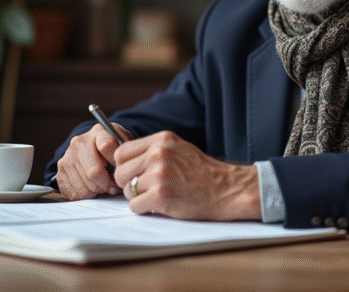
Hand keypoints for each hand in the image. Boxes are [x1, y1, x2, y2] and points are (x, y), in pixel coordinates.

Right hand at [56, 122, 133, 199]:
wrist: (94, 148)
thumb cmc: (113, 149)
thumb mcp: (125, 144)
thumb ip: (127, 155)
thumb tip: (125, 173)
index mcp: (98, 132)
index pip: (107, 146)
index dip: (116, 164)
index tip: (121, 171)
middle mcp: (79, 142)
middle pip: (94, 171)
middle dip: (107, 184)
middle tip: (114, 187)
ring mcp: (67, 156)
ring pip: (84, 185)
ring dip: (97, 191)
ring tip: (103, 186)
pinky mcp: (60, 171)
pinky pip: (74, 193)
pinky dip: (86, 196)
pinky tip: (92, 188)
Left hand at [113, 131, 260, 221]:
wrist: (228, 189)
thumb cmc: (203, 172)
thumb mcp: (179, 149)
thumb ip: (153, 150)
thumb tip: (124, 160)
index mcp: (162, 140)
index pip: (121, 152)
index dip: (124, 166)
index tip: (133, 174)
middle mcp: (159, 154)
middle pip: (120, 172)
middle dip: (128, 184)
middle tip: (146, 189)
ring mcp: (160, 174)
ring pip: (127, 190)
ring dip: (139, 197)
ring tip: (158, 196)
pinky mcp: (162, 196)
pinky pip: (135, 206)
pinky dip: (144, 209)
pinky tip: (160, 205)